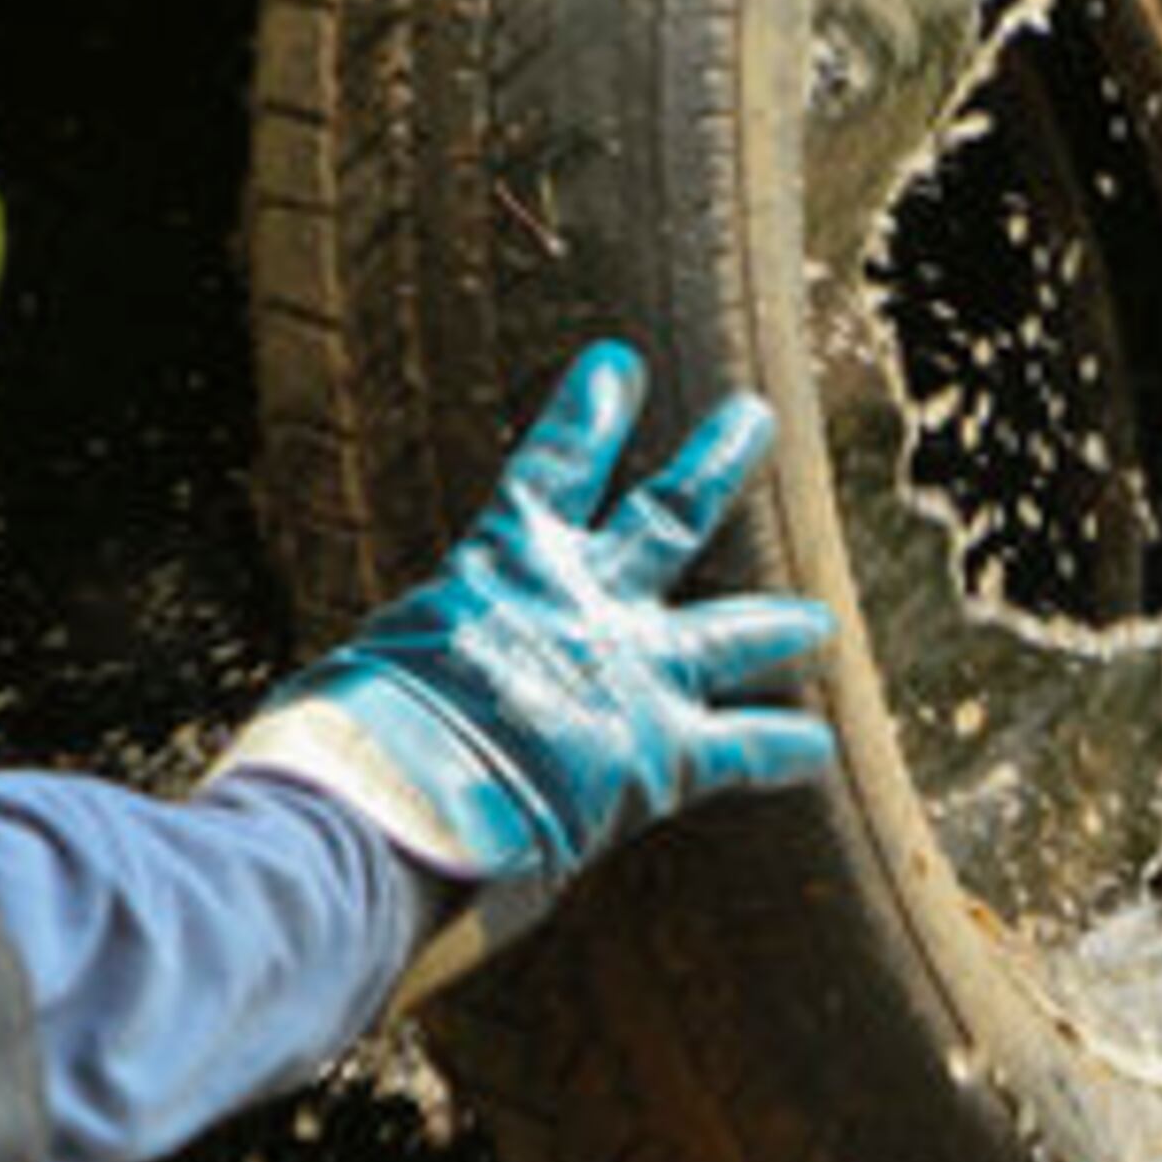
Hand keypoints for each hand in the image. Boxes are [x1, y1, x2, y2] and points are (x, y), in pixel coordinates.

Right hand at [219, 340, 836, 962]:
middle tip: (754, 418)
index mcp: (497, 568)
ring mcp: (632, 672)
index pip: (548, 467)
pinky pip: (741, 745)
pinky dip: (780, 749)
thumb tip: (343, 718)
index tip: (619, 366)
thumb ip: (384, 679)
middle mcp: (581, 603)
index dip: (587, 415)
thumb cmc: (345, 743)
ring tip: (818, 620)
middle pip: (669, 516)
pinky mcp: (662, 753)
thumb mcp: (350, 680)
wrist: (399, 795)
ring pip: (730, 627)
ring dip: (778, 620)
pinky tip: (816, 751)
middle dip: (715, 463)